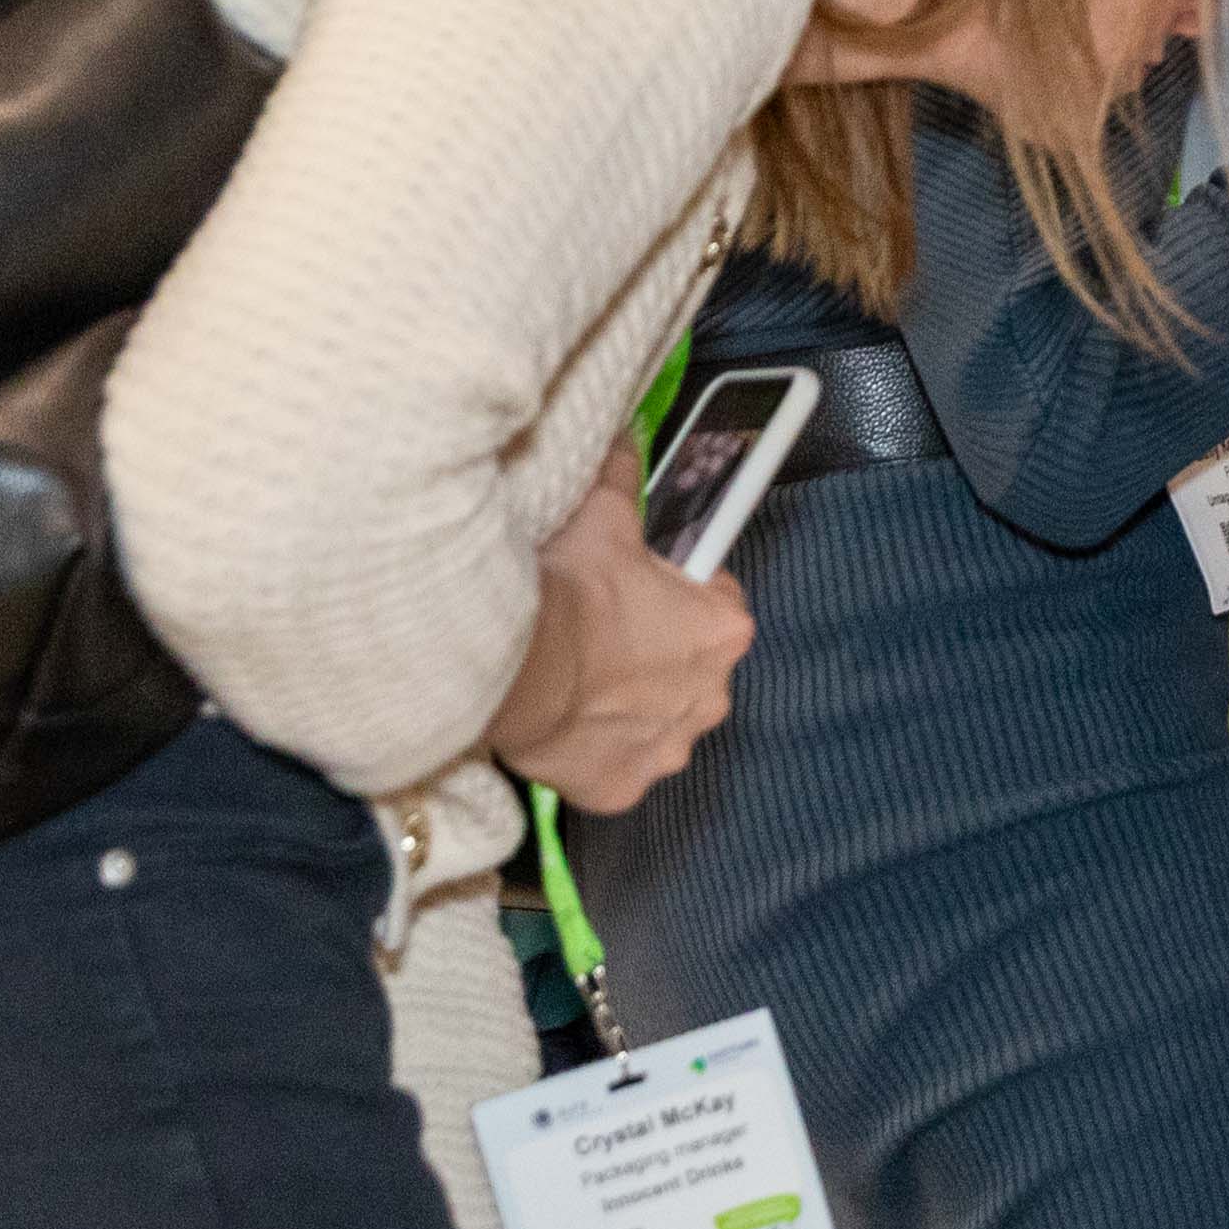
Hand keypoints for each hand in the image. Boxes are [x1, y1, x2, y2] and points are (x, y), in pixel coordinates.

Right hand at [479, 476, 752, 811]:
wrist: (505, 666)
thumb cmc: (565, 589)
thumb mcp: (601, 515)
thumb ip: (625, 477)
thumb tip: (627, 440)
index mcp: (724, 631)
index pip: (717, 605)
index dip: (678, 594)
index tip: (639, 590)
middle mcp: (711, 697)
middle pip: (689, 670)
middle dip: (654, 654)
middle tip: (599, 634)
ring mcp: (666, 750)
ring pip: (655, 722)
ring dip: (626, 705)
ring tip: (574, 677)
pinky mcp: (621, 788)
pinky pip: (613, 766)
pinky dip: (592, 750)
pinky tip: (560, 722)